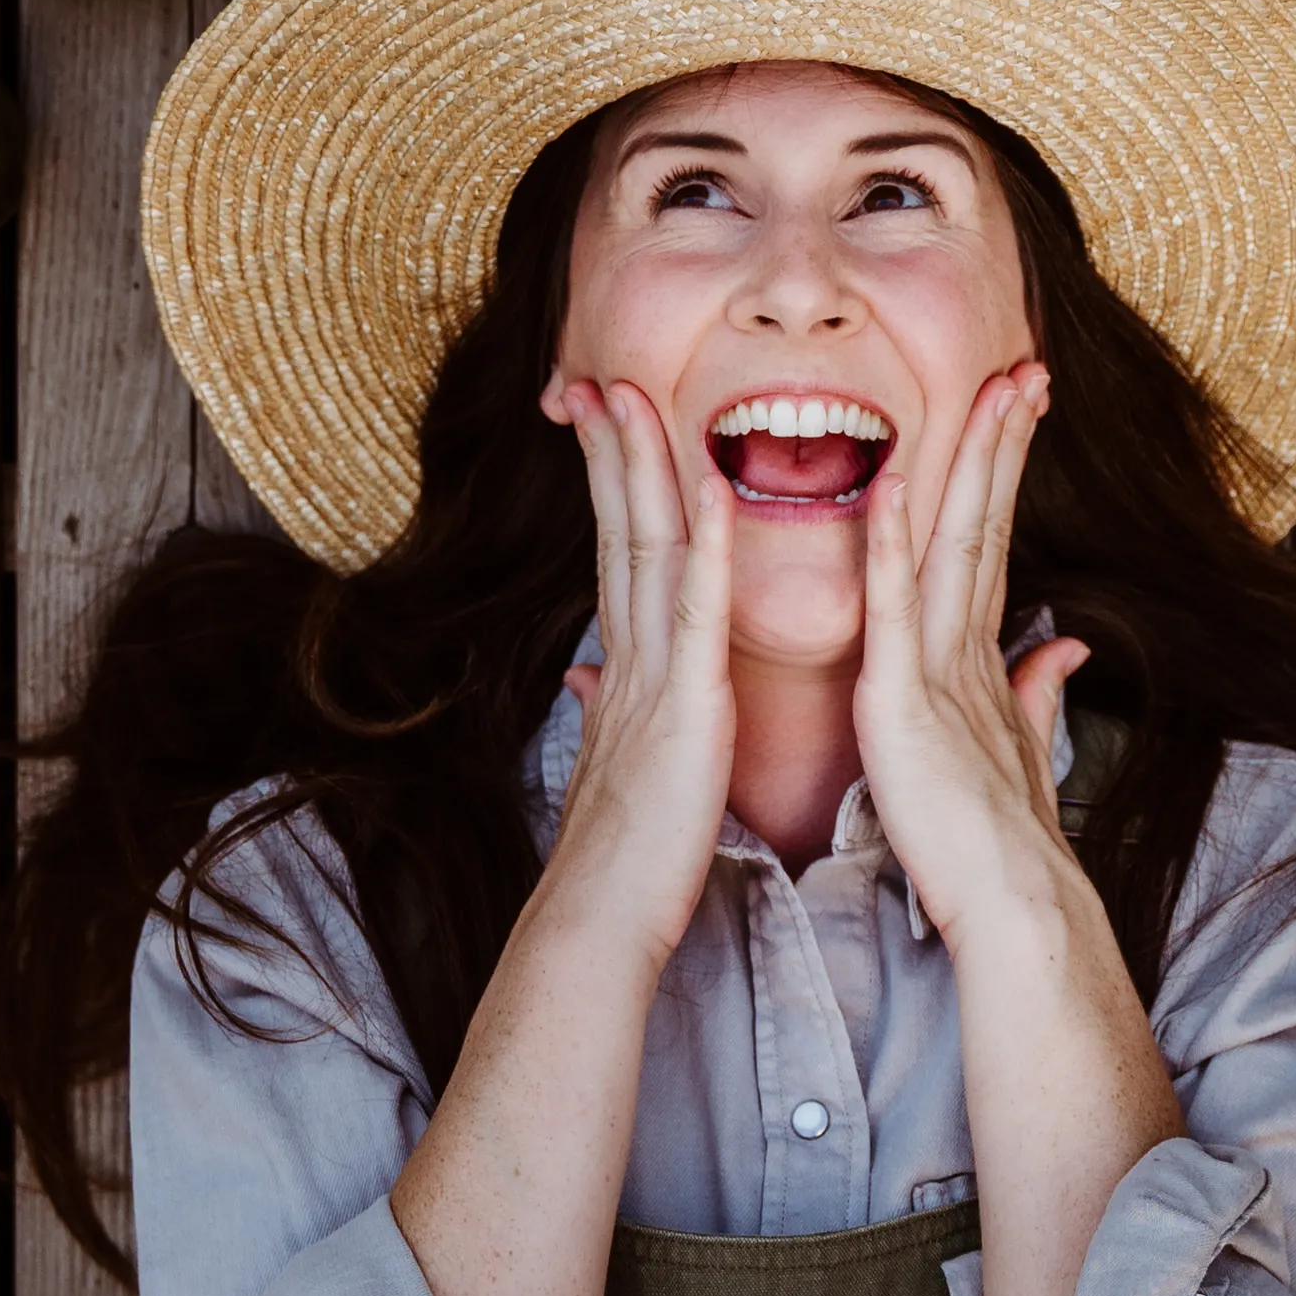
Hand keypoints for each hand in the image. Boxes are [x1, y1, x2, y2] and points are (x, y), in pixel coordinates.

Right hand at [545, 380, 737, 969]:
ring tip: (634, 394)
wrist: (605, 918)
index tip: (600, 425)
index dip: (608, 487)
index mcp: (626, 672)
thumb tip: (584, 678)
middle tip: (594, 378)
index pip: (616, 558)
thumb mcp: (615, 766)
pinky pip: (696, 608)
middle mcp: (630, 658)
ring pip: (646, 548)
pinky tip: (711, 483)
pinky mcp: (685, 702)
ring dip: (642, 467)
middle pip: (619, 531)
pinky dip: (706, 542)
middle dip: (607, 451)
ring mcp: (653, 674)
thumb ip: (604, 710)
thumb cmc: (625, 856)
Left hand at [853, 363, 1089, 944]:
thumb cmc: (994, 844)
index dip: (1004, 476)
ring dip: (970, 463)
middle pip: (986, 524)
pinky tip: (890, 479)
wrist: (1008, 909)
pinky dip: (891, 542)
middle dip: (1006, 444)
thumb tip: (1064, 650)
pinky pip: (894, 606)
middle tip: (1026, 367)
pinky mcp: (904, 701)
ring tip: (991, 389)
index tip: (1018, 410)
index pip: (990, 545)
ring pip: (955, 542)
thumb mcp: (1014, 752)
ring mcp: (939, 670)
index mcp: (976, 661)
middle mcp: (966, 650)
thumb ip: (1035, 693)